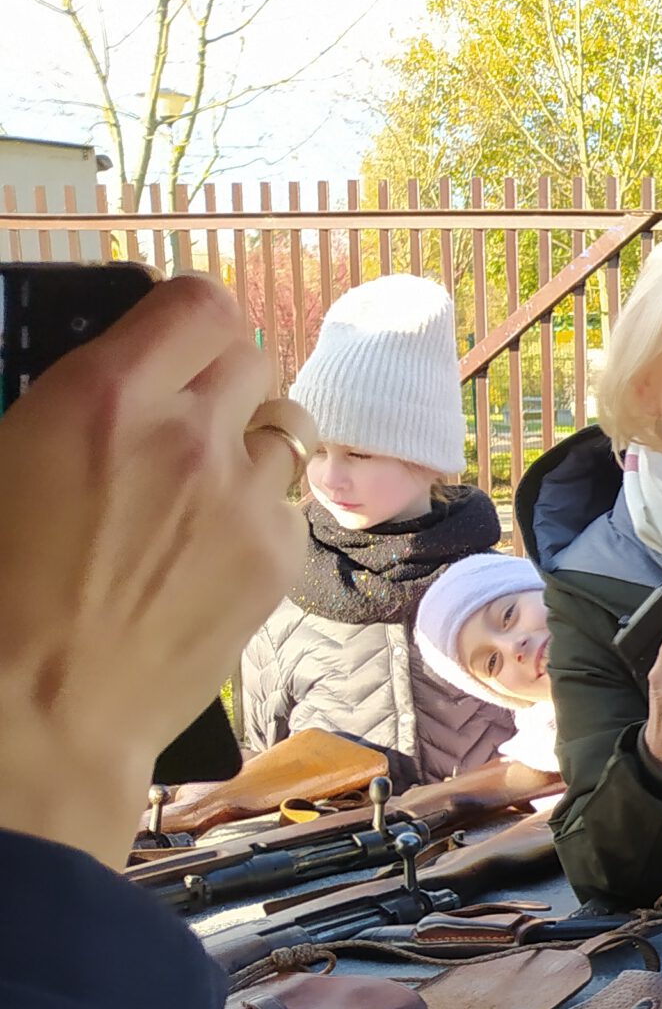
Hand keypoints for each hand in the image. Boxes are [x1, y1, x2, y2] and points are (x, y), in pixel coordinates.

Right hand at [0, 276, 303, 866]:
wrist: (39, 705)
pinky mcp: (277, 558)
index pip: (199, 303)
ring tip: (197, 489)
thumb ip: (76, 405)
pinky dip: (259, 516)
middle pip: (253, 358)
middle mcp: (189, 433)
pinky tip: (208, 553)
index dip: (191, 317)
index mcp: (103, 395)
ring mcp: (244, 498)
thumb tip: (110, 385)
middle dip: (222, 379)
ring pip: (283, 432)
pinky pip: (287, 507)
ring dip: (247, 446)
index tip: (176, 338)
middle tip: (186, 416)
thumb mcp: (6, 457)